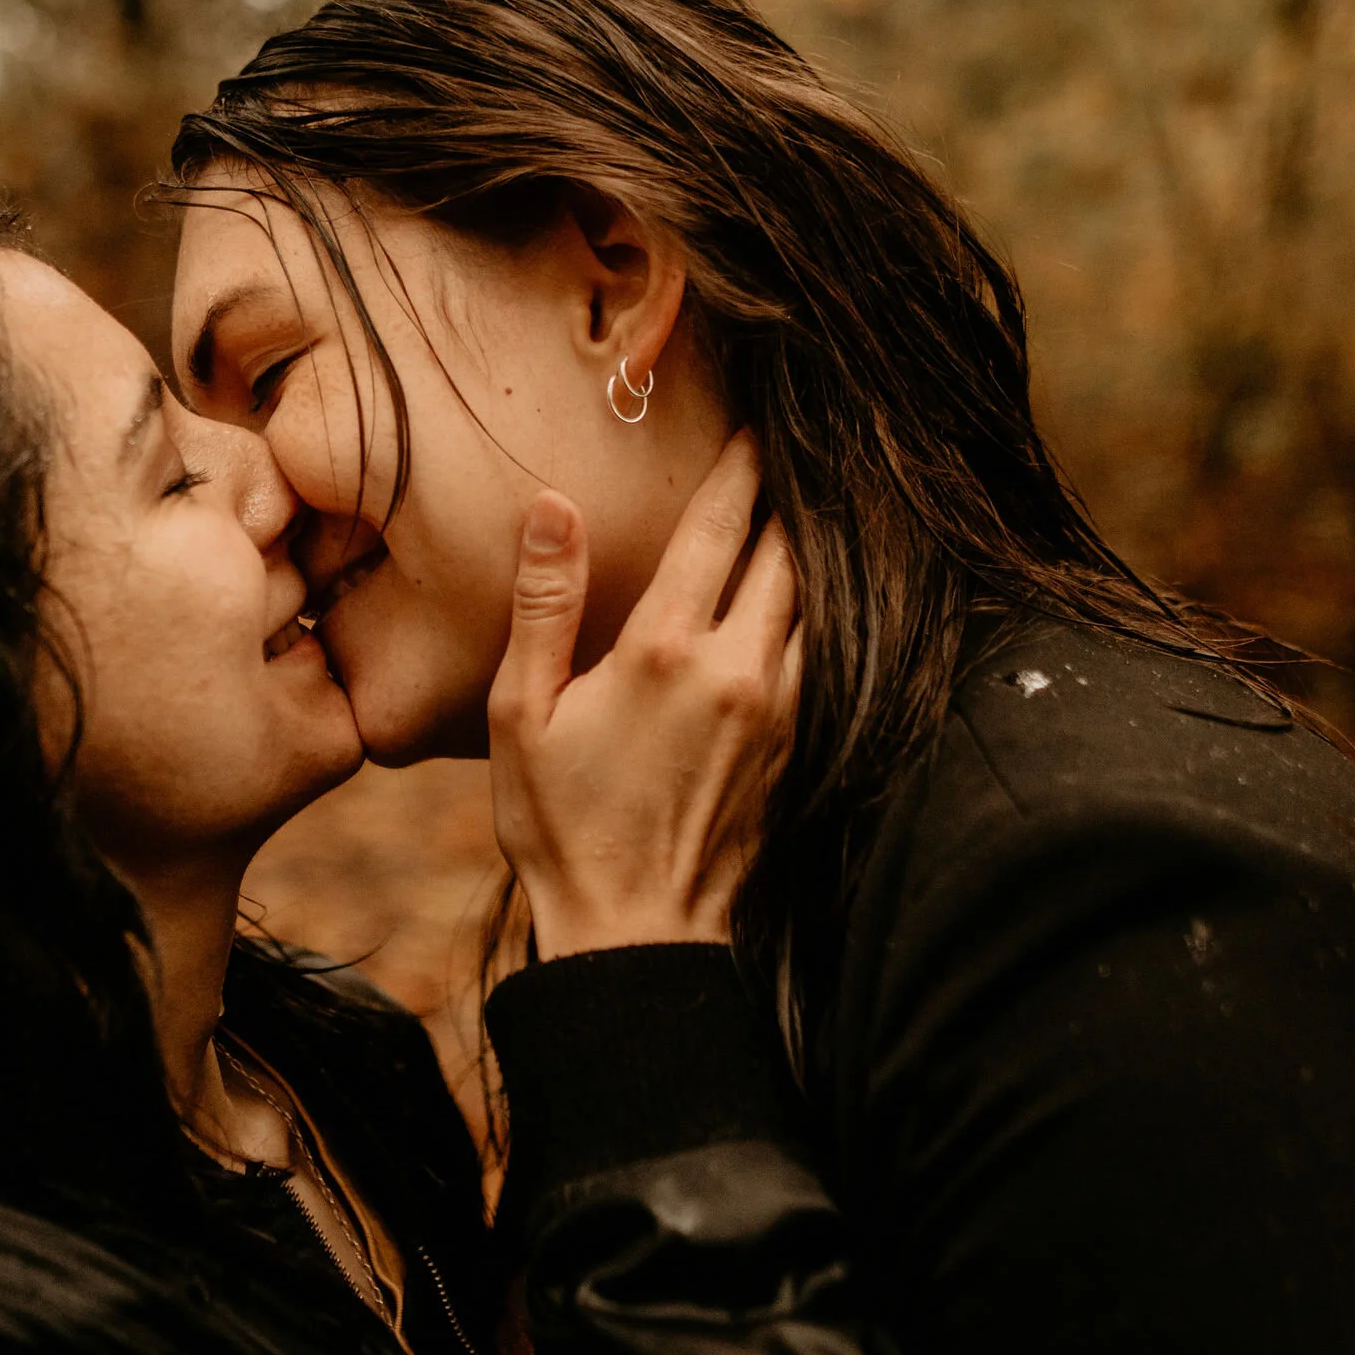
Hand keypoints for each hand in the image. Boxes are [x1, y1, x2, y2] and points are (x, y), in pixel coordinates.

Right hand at [488, 430, 799, 961]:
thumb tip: (552, 506)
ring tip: (816, 503)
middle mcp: (738, 668)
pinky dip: (829, 607)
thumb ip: (545, 603)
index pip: (718, 525)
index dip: (741, 463)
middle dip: (792, 491)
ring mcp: (782, 709)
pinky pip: (832, 650)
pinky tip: (819, 591)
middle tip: (798, 443)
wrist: (637, 935)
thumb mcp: (523, 713)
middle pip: (788, 548)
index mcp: (663, 650)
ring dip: (817, 546)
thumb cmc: (563, 826)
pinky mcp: (803, 745)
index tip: (757, 420)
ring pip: (822, 597)